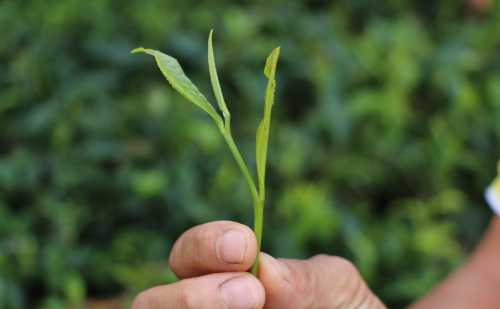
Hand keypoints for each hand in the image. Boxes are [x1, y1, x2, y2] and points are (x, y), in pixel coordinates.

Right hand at [131, 221, 385, 308]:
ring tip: (252, 308)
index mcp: (225, 280)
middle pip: (151, 304)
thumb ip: (306, 278)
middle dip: (192, 295)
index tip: (245, 246)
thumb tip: (267, 270)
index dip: (206, 244)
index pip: (189, 255)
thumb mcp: (338, 290)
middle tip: (250, 293)